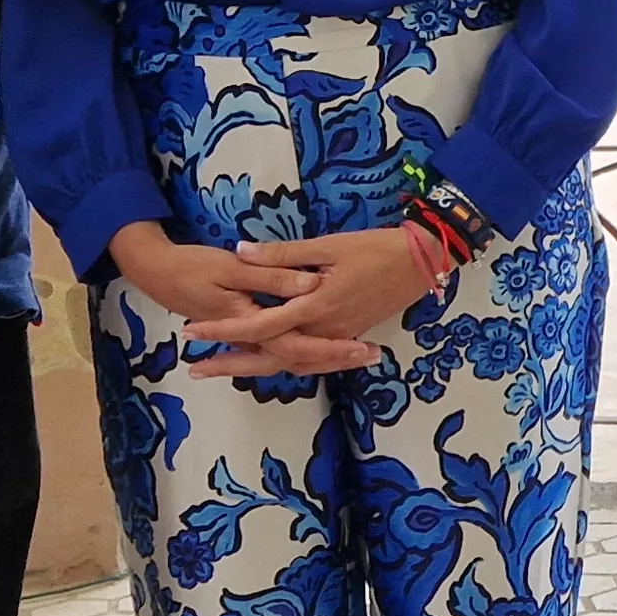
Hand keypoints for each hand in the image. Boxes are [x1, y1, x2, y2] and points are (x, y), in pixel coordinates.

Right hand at [109, 224, 363, 379]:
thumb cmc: (191, 264)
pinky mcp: (246, 329)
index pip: (300, 344)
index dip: (334, 348)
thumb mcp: (230, 266)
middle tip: (375, 354)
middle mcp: (254, 336)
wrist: (154, 270)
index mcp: (254, 321)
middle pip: (300, 357)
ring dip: (323, 359)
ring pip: (291, 358)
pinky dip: (303, 352)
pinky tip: (322, 347)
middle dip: (337, 359)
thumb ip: (272, 272)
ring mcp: (250, 336)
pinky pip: (279, 349)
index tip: (367, 347)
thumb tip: (307, 282)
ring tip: (361, 355)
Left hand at [178, 229, 444, 376]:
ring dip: (255, 367)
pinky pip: (311, 360)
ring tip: (222, 369)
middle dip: (230, 364)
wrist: (423, 262)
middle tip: (195, 369)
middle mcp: (323, 330)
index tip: (193, 331)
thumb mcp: (328, 246)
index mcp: (315, 307)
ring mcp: (337, 337)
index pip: (260, 325)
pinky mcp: (348, 335)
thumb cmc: (376, 248)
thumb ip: (282, 255)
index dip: (224, 329)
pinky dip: (287, 364)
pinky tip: (271, 361)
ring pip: (290, 363)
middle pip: (270, 357)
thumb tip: (240, 252)